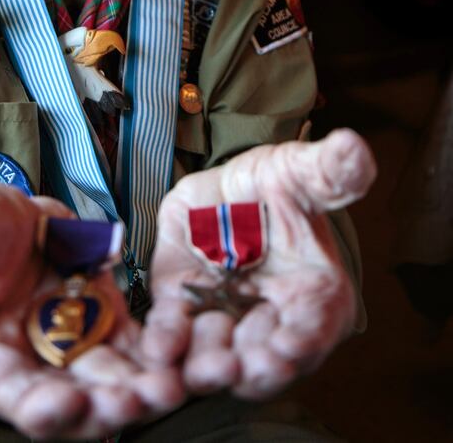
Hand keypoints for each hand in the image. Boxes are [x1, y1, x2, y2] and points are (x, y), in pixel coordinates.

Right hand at [0, 180, 182, 439]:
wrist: (10, 216)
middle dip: (100, 406)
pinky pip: (136, 348)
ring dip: (138, 390)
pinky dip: (160, 357)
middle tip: (132, 401)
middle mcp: (23, 364)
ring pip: (106, 382)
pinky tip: (184, 363)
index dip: (33, 404)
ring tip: (168, 388)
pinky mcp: (106, 326)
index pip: (2, 388)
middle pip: (63, 399)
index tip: (63, 405)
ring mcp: (68, 349)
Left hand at [141, 129, 375, 398]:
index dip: (305, 342)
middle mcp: (272, 320)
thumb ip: (327, 170)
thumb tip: (355, 147)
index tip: (291, 350)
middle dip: (256, 368)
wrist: (220, 184)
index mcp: (314, 295)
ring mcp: (225, 319)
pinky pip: (173, 333)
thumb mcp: (297, 171)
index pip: (315, 327)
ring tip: (204, 369)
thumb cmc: (271, 183)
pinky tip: (161, 349)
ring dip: (210, 368)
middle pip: (267, 356)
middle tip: (243, 369)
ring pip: (218, 355)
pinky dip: (167, 344)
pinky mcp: (182, 309)